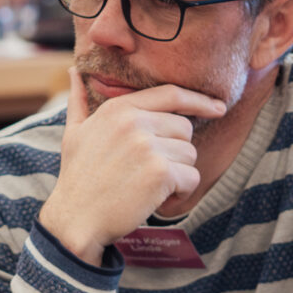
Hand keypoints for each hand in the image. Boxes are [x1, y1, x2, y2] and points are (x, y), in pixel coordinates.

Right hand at [39, 79, 227, 264]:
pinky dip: (181, 192)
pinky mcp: (160, 173)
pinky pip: (191, 177)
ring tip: (150, 185)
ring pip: (190, 154)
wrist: (76, 220)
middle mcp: (134, 122)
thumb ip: (78, 101)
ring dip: (178, 173)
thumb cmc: (77, 178)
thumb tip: (74, 71)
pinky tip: (157, 199)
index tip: (218, 107)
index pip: (170, 94)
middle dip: (176, 151)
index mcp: (118, 109)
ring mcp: (148, 146)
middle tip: (151, 171)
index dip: (199, 100)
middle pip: (184, 128)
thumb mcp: (73, 133)